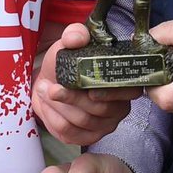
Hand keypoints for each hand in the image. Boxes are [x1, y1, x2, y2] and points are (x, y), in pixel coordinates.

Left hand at [34, 23, 141, 144]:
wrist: (50, 80)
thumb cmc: (67, 62)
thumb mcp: (70, 43)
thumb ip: (75, 34)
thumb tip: (76, 38)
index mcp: (123, 82)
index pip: (128, 91)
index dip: (110, 93)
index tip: (88, 89)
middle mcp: (119, 107)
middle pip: (100, 109)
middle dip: (72, 98)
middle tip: (51, 86)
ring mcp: (104, 125)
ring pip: (82, 121)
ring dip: (58, 106)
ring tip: (44, 90)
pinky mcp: (86, 138)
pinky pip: (69, 133)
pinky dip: (53, 119)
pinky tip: (47, 105)